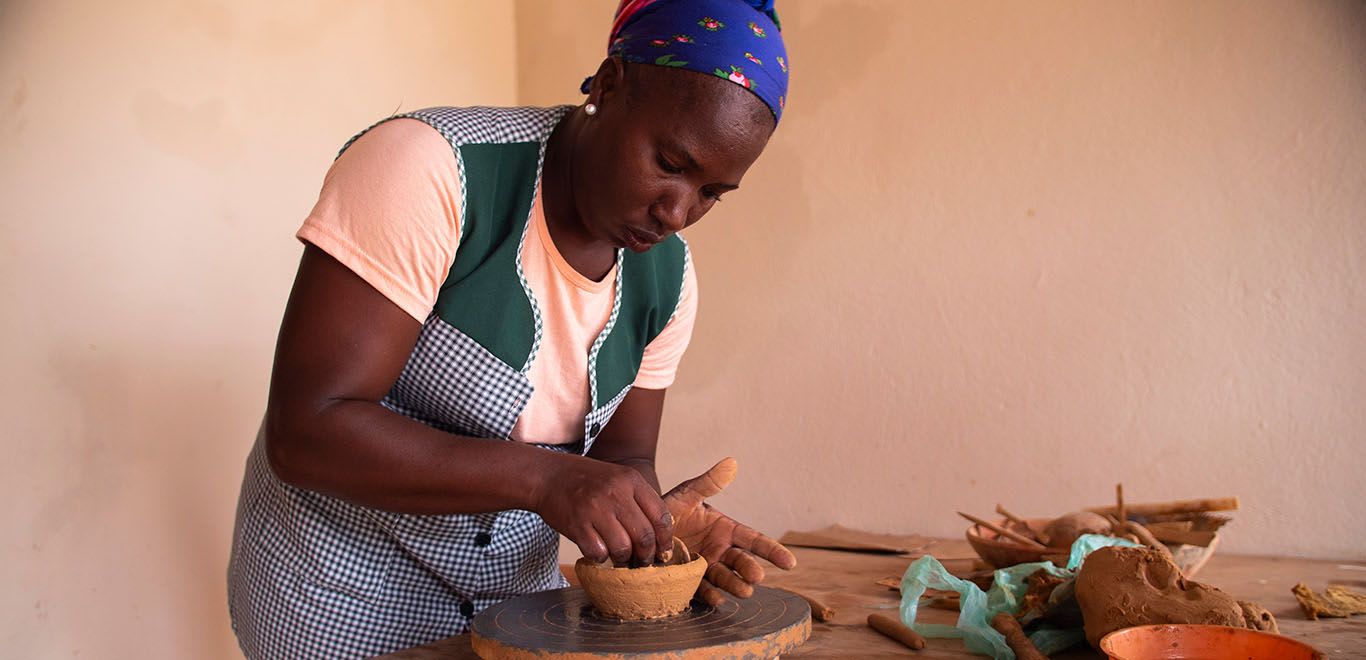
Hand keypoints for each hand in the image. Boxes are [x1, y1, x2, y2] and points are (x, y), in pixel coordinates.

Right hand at [532, 454, 673, 565]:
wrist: (548, 476)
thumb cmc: (587, 481)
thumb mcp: (618, 478)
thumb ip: (639, 501)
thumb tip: (659, 536)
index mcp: (631, 480)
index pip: (660, 516)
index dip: (665, 539)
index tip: (663, 551)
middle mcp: (615, 493)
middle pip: (644, 536)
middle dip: (647, 555)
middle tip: (644, 561)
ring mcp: (595, 509)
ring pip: (623, 548)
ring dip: (624, 559)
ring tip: (621, 558)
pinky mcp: (577, 525)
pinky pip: (598, 553)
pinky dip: (601, 558)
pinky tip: (599, 551)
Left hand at [663, 457, 796, 605]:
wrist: (642, 526)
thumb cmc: (670, 508)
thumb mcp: (687, 493)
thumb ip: (709, 482)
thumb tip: (731, 463)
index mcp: (725, 530)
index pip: (754, 541)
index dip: (772, 551)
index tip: (789, 562)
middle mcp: (719, 551)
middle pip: (741, 562)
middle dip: (750, 569)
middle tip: (756, 576)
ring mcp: (705, 567)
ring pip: (725, 578)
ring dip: (735, 585)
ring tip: (744, 590)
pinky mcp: (689, 580)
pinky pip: (701, 589)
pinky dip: (710, 595)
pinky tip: (717, 599)